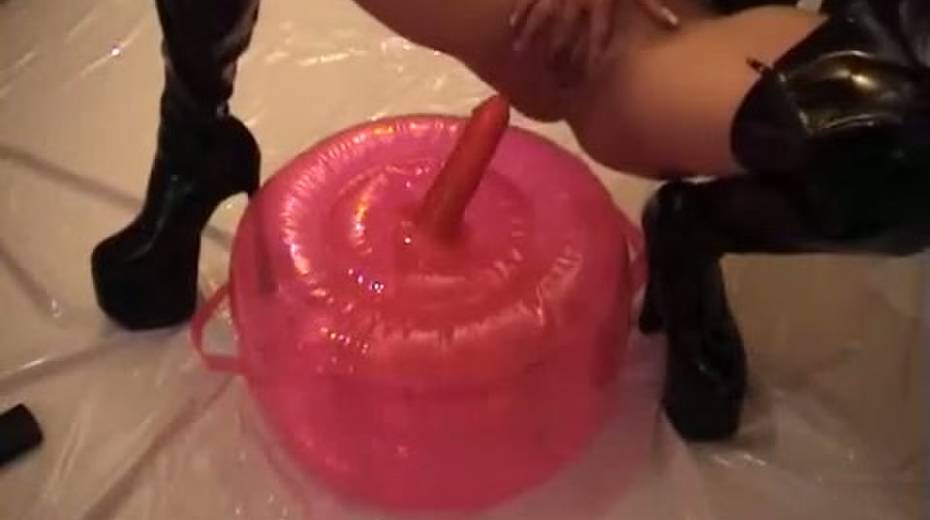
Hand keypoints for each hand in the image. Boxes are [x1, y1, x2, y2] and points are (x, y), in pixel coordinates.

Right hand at [510, 0, 679, 62]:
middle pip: (565, 30)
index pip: (599, 32)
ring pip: (540, 14)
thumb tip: (673, 26)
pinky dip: (519, 10)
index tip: (591, 73)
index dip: (596, 53)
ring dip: (530, 33)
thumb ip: (650, 5)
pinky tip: (512, 23)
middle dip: (559, 52)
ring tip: (520, 50)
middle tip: (552, 73)